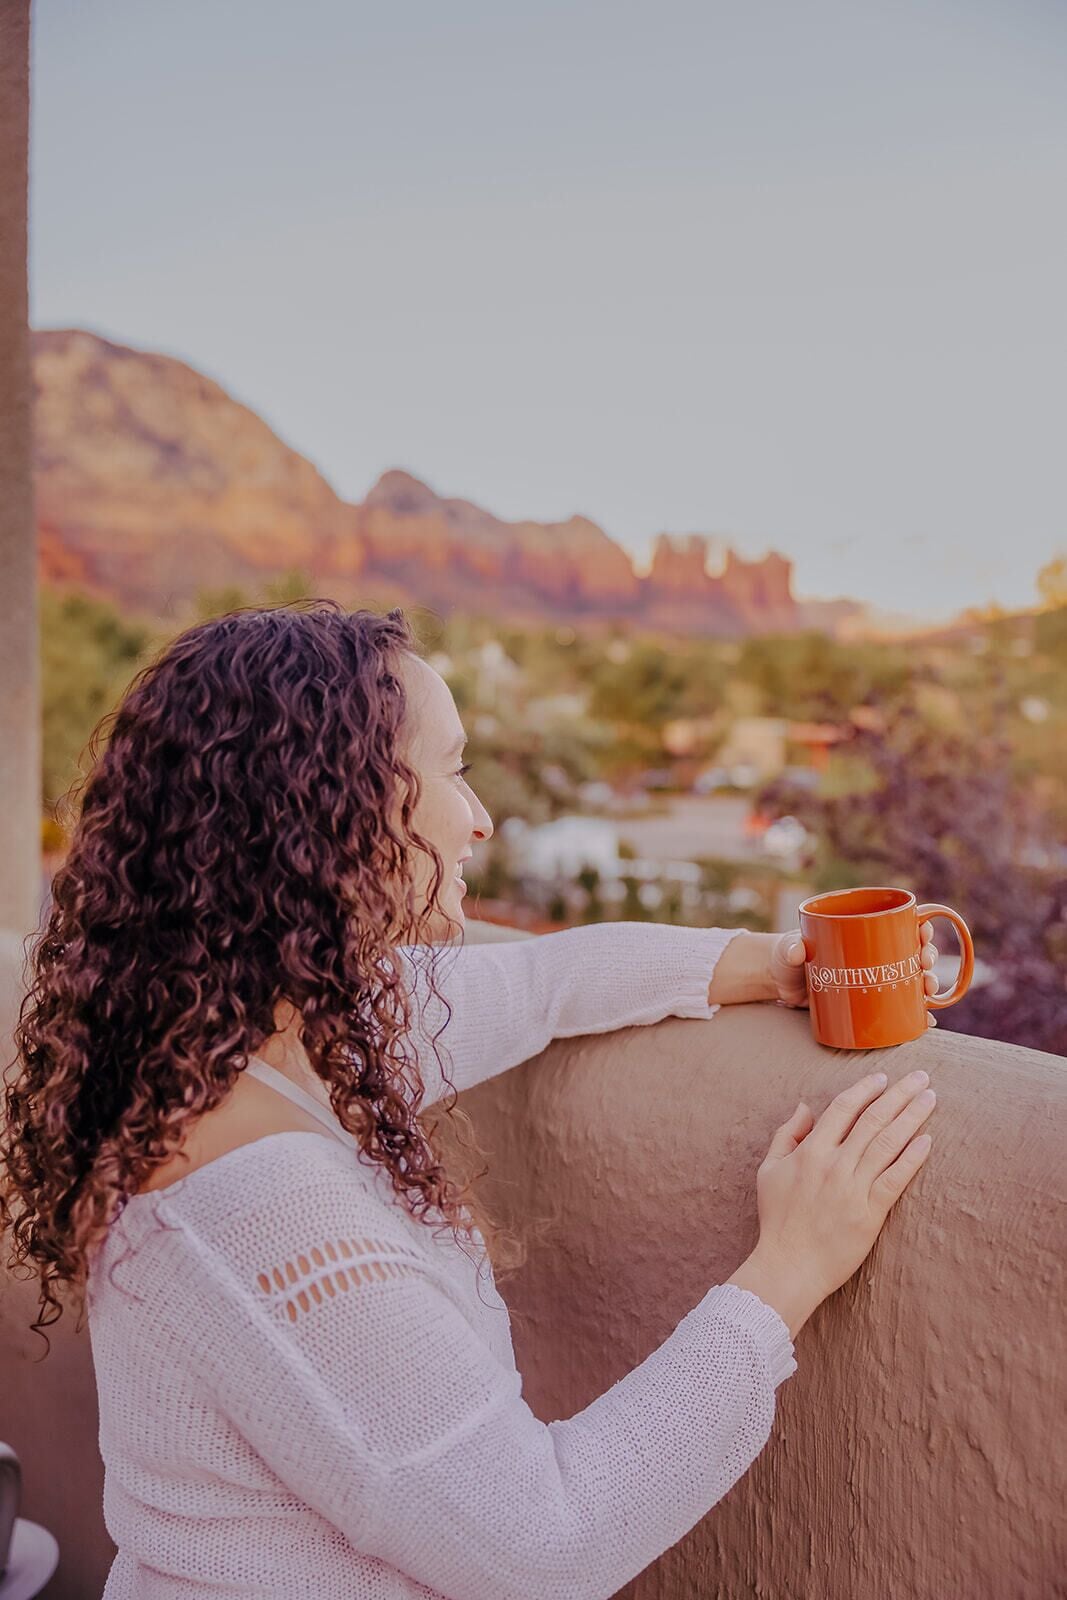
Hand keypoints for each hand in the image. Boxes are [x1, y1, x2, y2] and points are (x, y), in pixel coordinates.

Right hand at [726, 1068, 936, 1336]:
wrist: (789, 1266)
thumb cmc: (777, 1219)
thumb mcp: (769, 1170)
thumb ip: (786, 1135)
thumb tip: (806, 1106)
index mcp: (810, 1151)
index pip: (843, 1109)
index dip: (865, 1090)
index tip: (882, 1078)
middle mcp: (834, 1165)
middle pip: (872, 1120)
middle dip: (899, 1095)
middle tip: (921, 1077)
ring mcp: (853, 1188)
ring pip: (888, 1144)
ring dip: (912, 1118)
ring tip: (930, 1098)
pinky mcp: (870, 1214)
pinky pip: (895, 1180)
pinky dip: (911, 1158)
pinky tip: (927, 1140)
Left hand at [770, 921, 940, 1026]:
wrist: (780, 984)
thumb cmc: (787, 957)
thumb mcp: (788, 950)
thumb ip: (790, 949)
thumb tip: (797, 951)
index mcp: (862, 933)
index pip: (900, 925)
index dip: (920, 926)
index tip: (924, 933)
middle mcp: (874, 955)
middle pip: (912, 952)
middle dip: (927, 957)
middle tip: (925, 965)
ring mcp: (874, 979)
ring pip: (911, 979)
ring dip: (928, 985)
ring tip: (928, 992)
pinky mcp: (868, 1002)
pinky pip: (898, 1007)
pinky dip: (914, 1013)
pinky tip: (926, 1020)